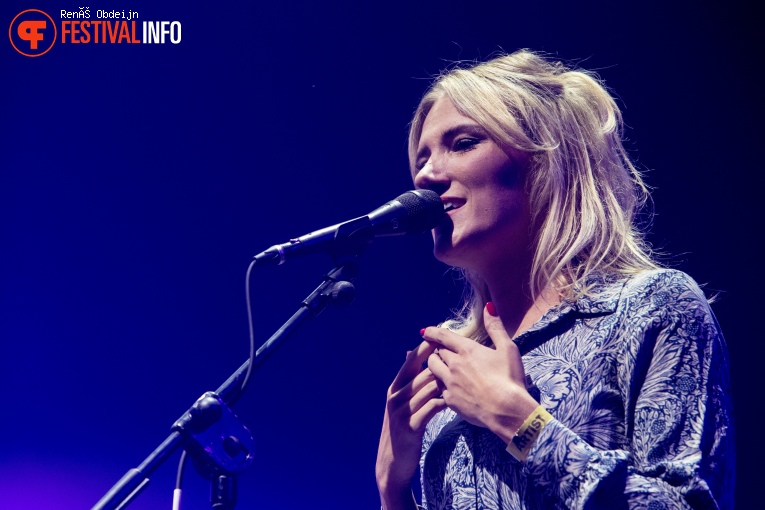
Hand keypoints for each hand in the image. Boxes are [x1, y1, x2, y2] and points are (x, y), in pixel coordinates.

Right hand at [376, 339, 447, 504]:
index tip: (442, 337)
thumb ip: (407, 380)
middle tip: (462, 357)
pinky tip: (457, 400)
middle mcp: (396, 397)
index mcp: (394, 388)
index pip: (411, 362)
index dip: (426, 349)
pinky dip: (445, 402)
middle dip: (442, 365)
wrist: (392, 462)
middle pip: (422, 373)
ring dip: (447, 383)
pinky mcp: (411, 426)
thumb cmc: (402, 429)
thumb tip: (410, 352)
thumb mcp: (400, 403)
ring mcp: (402, 411)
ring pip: (429, 389)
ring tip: (465, 378)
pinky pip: (432, 408)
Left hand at [424, 303, 538, 442]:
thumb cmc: (510, 378)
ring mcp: (450, 383)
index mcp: (467, 350)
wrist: (508, 411)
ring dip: (435, 365)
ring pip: (433, 369)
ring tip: (441, 366)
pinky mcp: (450, 400)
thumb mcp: (508, 349)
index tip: (425, 331)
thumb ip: (495, 327)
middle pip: (436, 353)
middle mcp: (454, 365)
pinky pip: (439, 388)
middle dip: (436, 350)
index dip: (432, 332)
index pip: (443, 337)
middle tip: (439, 350)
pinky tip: (448, 387)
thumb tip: (488, 306)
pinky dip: (441, 385)